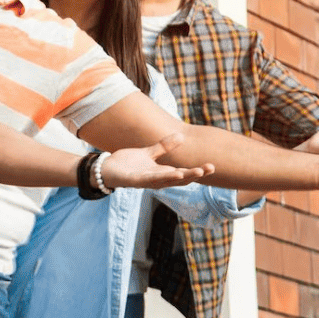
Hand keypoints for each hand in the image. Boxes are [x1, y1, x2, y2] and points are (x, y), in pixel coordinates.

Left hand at [101, 133, 215, 189]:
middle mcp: (156, 179)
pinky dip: (160, 177)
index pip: (183, 173)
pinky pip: (149, 179)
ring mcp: (146, 181)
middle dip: (194, 174)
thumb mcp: (148, 153)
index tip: (211, 166)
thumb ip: (163, 147)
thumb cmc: (128, 164)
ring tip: (194, 173)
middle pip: (179, 179)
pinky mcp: (134, 180)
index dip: (197, 171)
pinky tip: (171, 173)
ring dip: (180, 177)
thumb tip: (181, 136)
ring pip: (166, 180)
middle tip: (210, 168)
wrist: (106, 169)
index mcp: (161, 173)